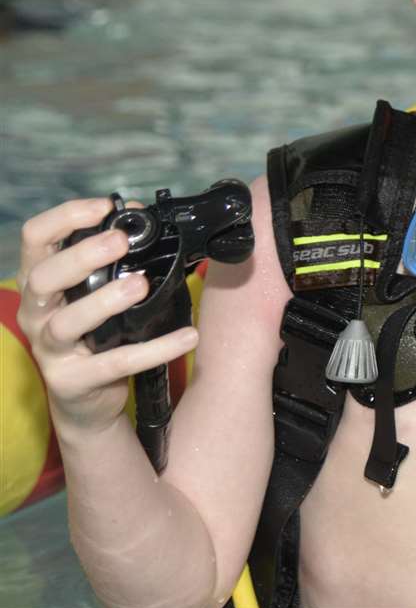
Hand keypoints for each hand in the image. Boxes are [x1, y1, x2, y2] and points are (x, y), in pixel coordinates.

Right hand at [16, 198, 198, 435]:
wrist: (86, 400)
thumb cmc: (94, 332)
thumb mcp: (94, 291)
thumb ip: (112, 257)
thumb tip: (141, 214)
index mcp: (40, 282)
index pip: (35, 238)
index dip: (65, 217)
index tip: (104, 207)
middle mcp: (36, 313)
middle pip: (43, 278)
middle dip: (82, 256)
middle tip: (120, 242)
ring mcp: (50, 350)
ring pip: (68, 322)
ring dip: (105, 300)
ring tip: (140, 286)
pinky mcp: (73, 381)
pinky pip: (115, 363)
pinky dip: (156, 349)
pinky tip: (187, 336)